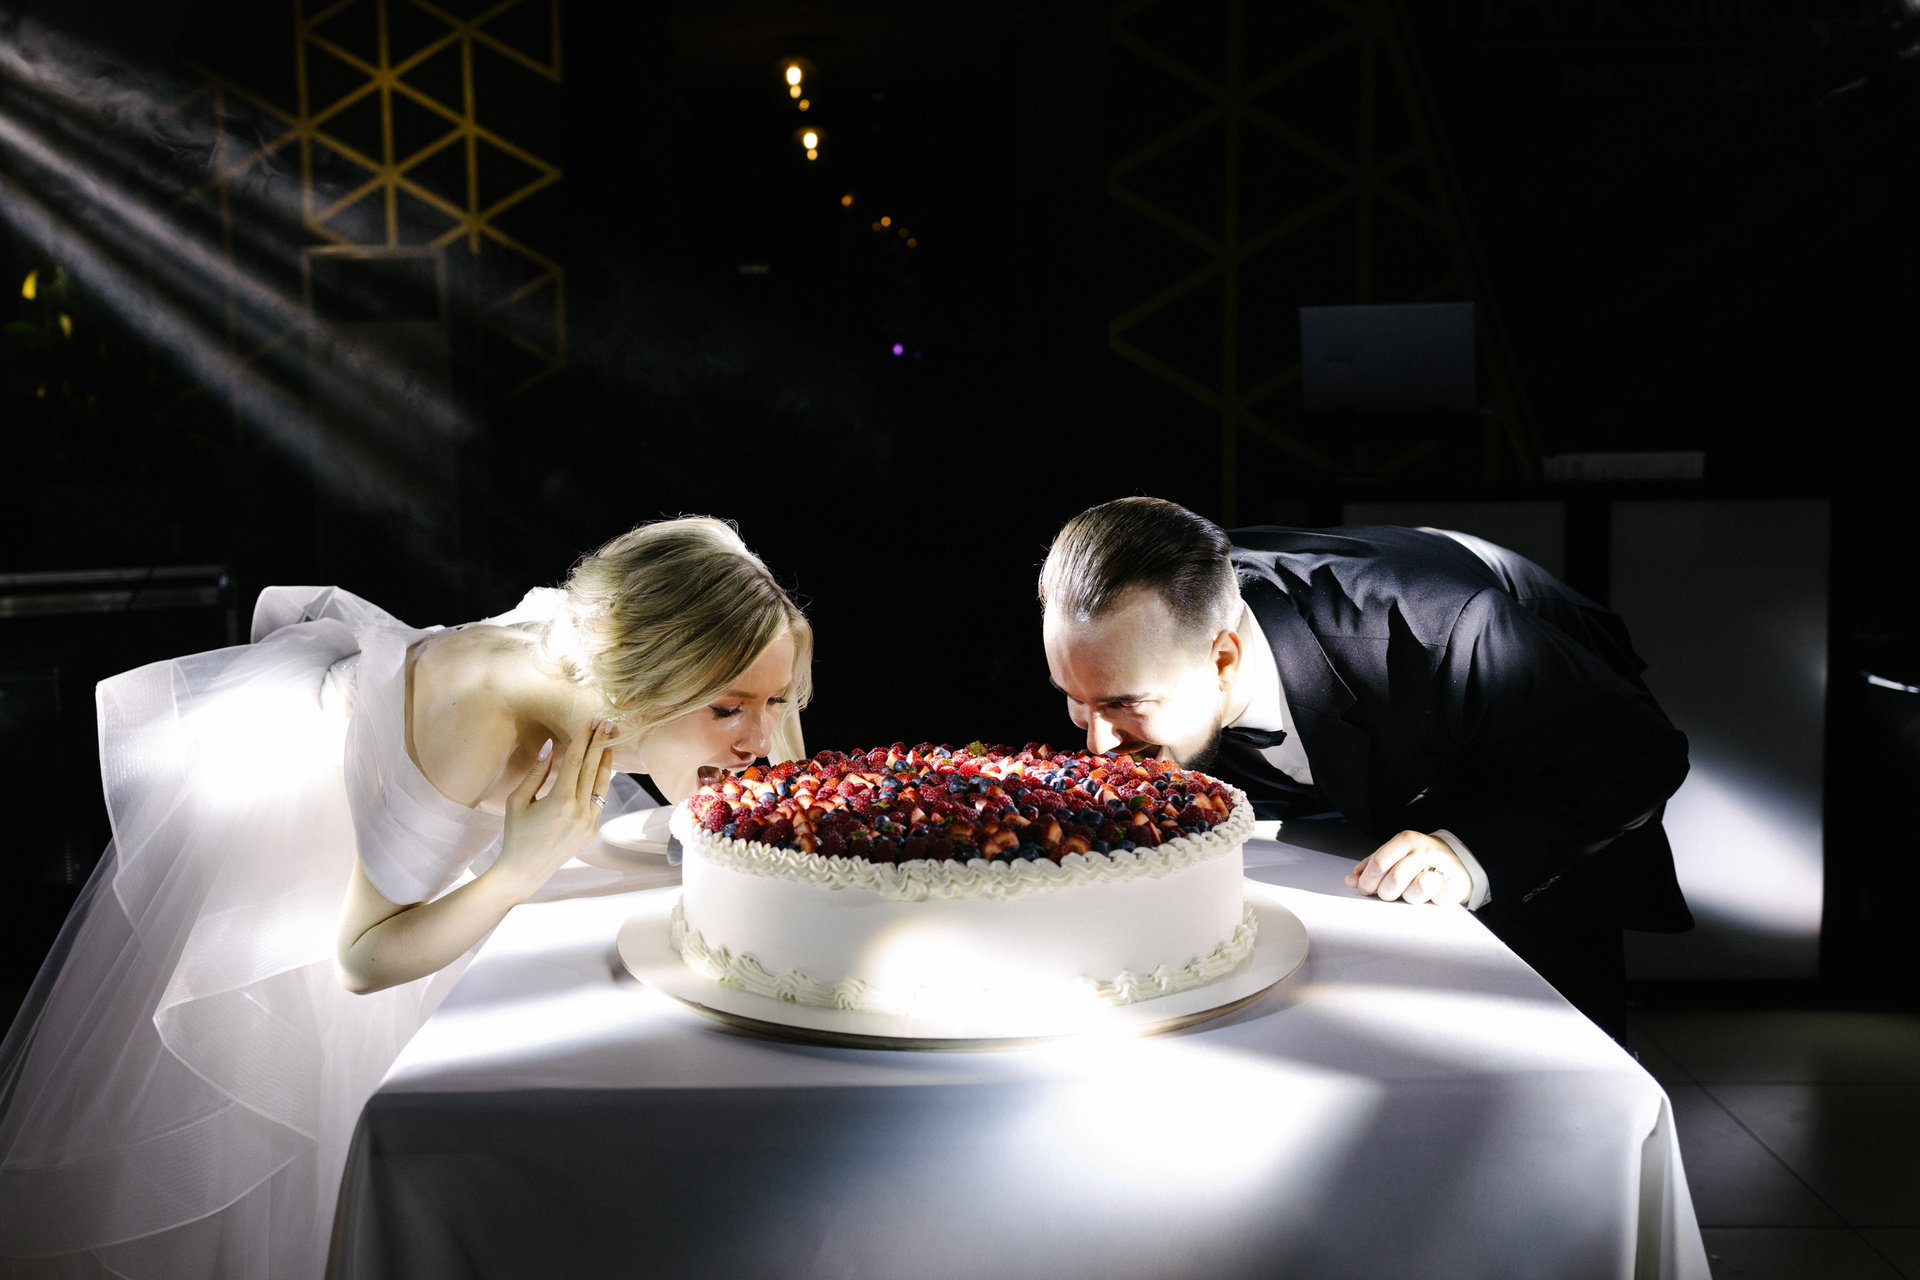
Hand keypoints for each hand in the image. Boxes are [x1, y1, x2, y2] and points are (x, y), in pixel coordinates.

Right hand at [494, 718, 616, 895]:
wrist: (525, 870)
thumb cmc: (516, 834)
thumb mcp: (519, 801)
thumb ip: (537, 773)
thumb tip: (550, 747)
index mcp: (560, 802)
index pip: (575, 762)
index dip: (583, 740)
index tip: (590, 722)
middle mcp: (580, 811)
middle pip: (592, 769)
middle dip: (599, 743)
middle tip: (606, 723)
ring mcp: (589, 822)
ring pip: (602, 784)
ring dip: (606, 761)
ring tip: (610, 740)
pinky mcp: (592, 830)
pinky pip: (599, 800)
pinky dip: (601, 781)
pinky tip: (602, 768)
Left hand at [1346, 830, 1471, 905]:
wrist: (1455, 858)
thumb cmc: (1418, 859)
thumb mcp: (1393, 855)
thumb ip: (1371, 866)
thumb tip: (1351, 880)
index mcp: (1405, 840)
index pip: (1379, 863)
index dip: (1368, 881)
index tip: (1366, 890)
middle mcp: (1424, 850)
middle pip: (1394, 880)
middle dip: (1386, 893)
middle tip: (1388, 895)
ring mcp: (1443, 865)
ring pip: (1416, 889)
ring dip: (1408, 898)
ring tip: (1409, 894)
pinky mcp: (1457, 882)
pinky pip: (1439, 898)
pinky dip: (1431, 901)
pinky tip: (1430, 896)